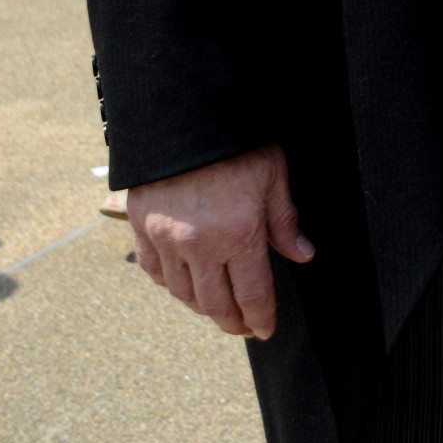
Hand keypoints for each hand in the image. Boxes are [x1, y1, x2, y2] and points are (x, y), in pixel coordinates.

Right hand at [127, 145, 312, 340]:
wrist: (182, 112)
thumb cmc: (235, 140)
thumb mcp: (273, 173)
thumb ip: (285, 220)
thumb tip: (302, 254)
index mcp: (238, 234)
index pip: (252, 295)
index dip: (261, 318)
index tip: (266, 329)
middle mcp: (199, 246)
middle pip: (216, 305)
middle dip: (233, 322)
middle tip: (244, 327)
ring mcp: (165, 239)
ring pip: (183, 294)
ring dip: (203, 307)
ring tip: (218, 309)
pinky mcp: (140, 227)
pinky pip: (155, 272)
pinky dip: (171, 284)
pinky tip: (184, 285)